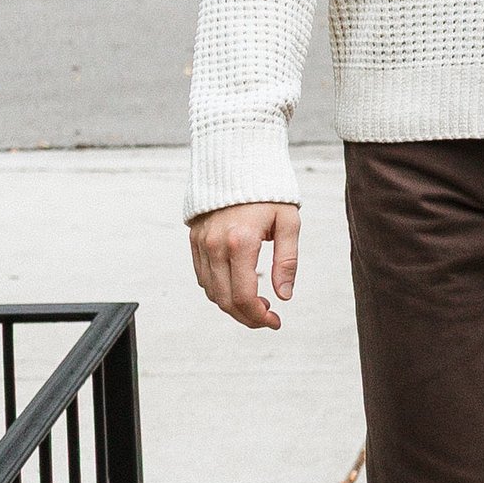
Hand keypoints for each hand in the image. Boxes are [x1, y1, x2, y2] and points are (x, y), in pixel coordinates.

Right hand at [190, 201, 299, 329]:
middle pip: (225, 300)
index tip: (275, 321)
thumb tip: (284, 296)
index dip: (260, 317)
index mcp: (241, 242)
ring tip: (256, 303)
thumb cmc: (269, 191)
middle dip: (247, 317)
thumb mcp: (288, 222)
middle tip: (267, 318)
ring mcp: (202, 243)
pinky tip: (237, 287)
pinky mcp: (194, 240)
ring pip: (211, 292)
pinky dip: (218, 290)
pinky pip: (202, 277)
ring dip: (232, 306)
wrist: (238, 161)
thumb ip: (287, 261)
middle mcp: (216, 245)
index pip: (245, 296)